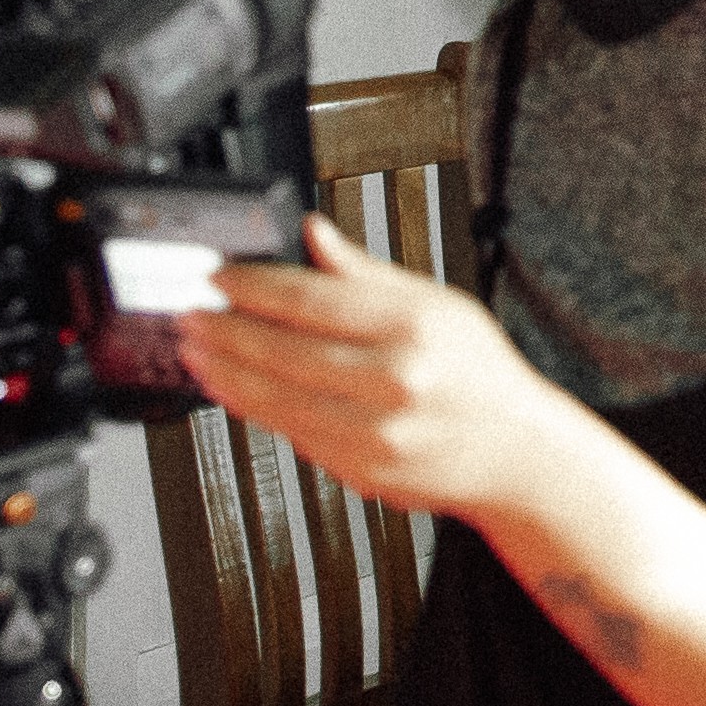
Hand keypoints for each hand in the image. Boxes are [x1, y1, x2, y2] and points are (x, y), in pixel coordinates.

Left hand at [174, 222, 569, 522]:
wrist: (516, 452)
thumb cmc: (479, 373)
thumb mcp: (436, 302)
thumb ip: (365, 272)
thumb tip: (313, 236)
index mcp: (412, 326)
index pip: (311, 299)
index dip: (252, 287)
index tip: (218, 277)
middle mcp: (394, 380)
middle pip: (284, 351)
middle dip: (225, 332)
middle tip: (190, 316)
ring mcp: (375, 432)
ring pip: (278, 401)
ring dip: (227, 375)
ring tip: (199, 355)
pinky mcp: (360, 469)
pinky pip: (293, 436)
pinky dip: (258, 411)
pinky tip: (237, 391)